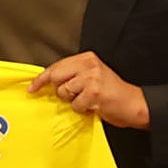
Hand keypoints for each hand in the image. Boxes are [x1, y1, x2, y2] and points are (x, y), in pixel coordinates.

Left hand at [27, 51, 149, 128]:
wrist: (134, 104)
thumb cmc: (112, 93)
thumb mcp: (92, 76)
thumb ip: (73, 75)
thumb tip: (48, 82)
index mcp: (87, 58)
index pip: (57, 65)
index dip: (42, 78)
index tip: (32, 87)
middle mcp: (89, 64)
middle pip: (56, 76)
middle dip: (58, 90)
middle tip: (70, 96)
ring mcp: (91, 78)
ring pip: (64, 92)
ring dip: (73, 101)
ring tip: (87, 100)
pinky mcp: (94, 93)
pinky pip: (75, 105)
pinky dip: (82, 109)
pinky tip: (93, 106)